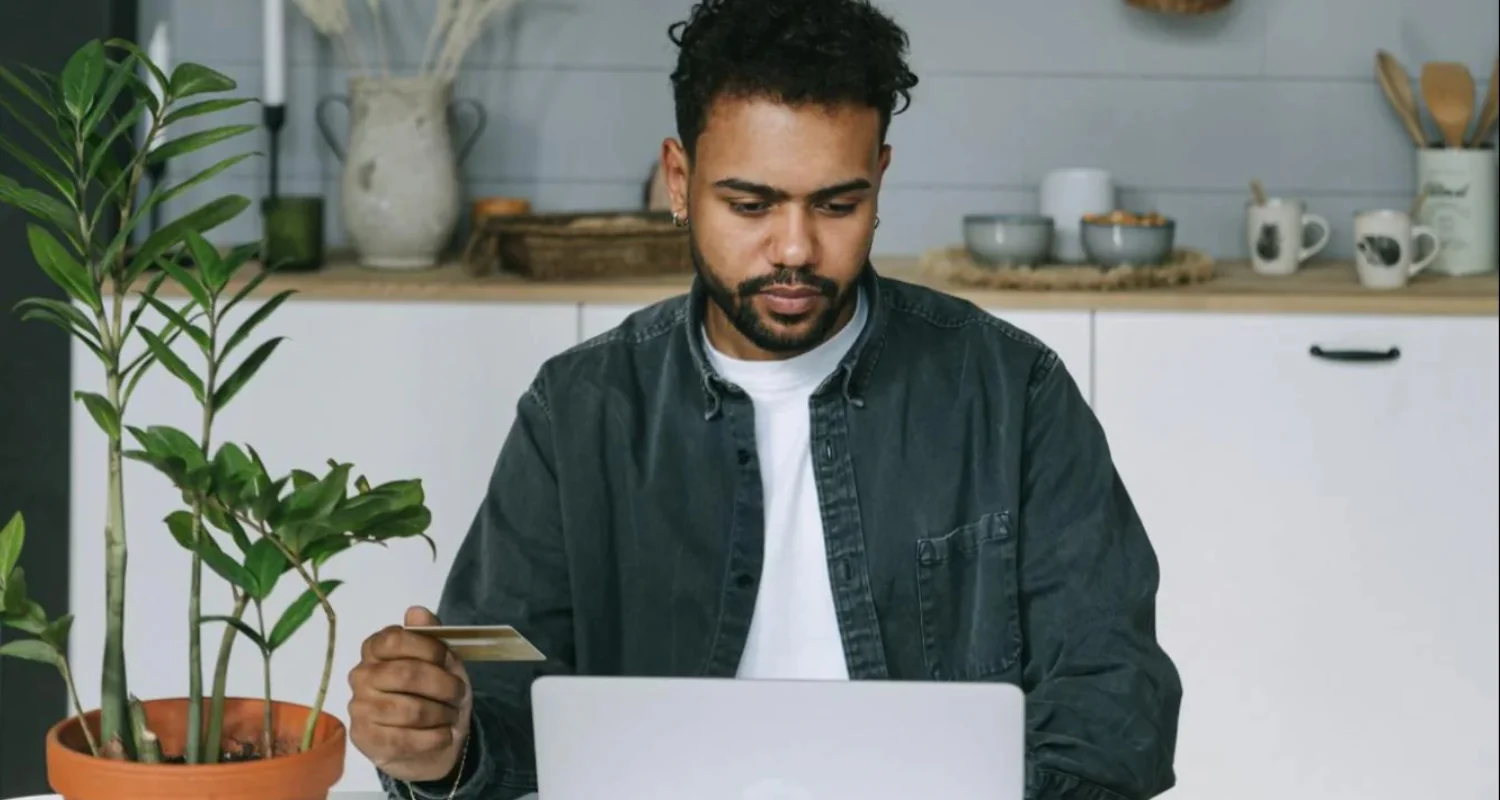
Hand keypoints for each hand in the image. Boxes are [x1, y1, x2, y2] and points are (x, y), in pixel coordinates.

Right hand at [349, 606, 472, 782]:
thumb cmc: (434, 692)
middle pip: (406, 674)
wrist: (428, 738)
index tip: (448, 659)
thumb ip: (430, 634)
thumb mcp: (441, 661)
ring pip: (410, 710)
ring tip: (451, 715)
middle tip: (459, 693)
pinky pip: (404, 739)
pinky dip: (434, 738)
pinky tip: (444, 735)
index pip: (395, 640)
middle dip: (443, 685)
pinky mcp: (364, 738)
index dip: (428, 648)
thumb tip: (416, 611)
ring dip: (441, 714)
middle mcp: (361, 675)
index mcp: (376, 649)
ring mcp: (359, 707)